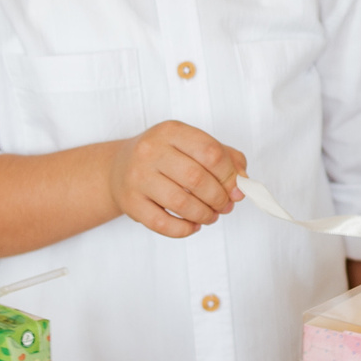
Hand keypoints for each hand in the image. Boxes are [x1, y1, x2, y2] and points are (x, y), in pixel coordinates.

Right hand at [107, 121, 244, 238]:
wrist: (119, 168)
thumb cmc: (165, 157)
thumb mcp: (192, 145)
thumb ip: (225, 158)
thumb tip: (242, 184)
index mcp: (171, 131)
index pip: (210, 152)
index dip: (229, 175)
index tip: (236, 189)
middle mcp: (150, 151)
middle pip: (196, 178)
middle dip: (219, 198)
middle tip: (225, 206)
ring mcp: (137, 177)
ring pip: (180, 203)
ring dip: (204, 215)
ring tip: (210, 216)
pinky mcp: (130, 203)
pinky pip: (162, 224)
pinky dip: (184, 230)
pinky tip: (193, 226)